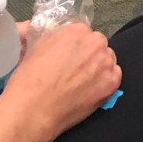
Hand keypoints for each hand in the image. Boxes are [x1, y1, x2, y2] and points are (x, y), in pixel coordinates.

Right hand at [0, 22, 120, 141]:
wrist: (32, 111)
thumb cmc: (28, 80)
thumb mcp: (35, 47)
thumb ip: (50, 36)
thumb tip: (50, 33)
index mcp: (77, 30)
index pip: (82, 32)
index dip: (74, 45)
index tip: (67, 56)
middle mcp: (95, 42)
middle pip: (96, 44)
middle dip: (87, 55)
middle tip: (73, 70)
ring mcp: (106, 62)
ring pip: (106, 59)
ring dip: (97, 67)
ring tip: (80, 82)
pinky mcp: (112, 82)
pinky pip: (114, 76)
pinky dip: (104, 82)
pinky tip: (89, 90)